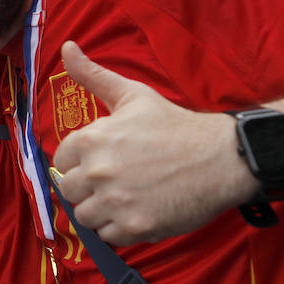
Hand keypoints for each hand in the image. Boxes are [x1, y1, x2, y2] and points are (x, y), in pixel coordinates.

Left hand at [51, 42, 253, 244]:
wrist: (221, 158)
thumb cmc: (175, 125)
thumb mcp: (132, 94)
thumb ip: (93, 76)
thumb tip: (66, 47)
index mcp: (92, 139)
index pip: (61, 160)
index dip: (79, 161)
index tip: (101, 161)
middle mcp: (98, 171)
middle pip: (70, 190)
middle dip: (88, 187)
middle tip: (116, 181)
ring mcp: (115, 202)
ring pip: (86, 216)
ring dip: (101, 210)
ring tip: (127, 197)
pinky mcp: (134, 227)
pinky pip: (108, 236)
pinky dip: (120, 228)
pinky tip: (139, 211)